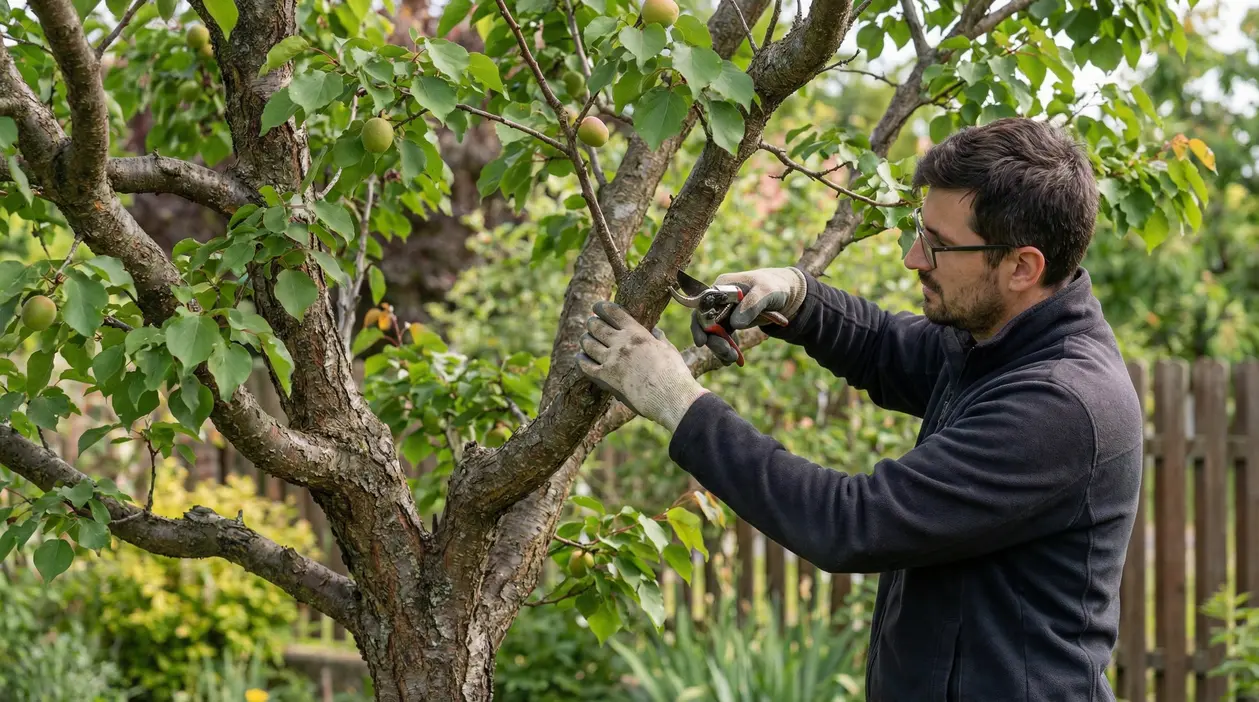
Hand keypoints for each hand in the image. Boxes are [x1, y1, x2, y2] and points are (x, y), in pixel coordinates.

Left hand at [576, 301, 708, 431]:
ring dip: (585, 339)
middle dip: (592, 323)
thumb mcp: (668, 349)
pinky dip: (581, 359)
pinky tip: (581, 357)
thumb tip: (655, 330)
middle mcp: (620, 343)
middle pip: (596, 326)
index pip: (613, 312)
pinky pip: (585, 365)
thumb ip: (659, 338)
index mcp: (636, 333)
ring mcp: (611, 360)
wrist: (669, 396)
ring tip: (586, 339)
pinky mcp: (605, 377)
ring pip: (588, 343)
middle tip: (592, 324)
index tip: (597, 307)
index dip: (601, 307)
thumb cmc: (674, 373)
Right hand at [692, 267, 806, 364]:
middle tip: (728, 354)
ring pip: (713, 333)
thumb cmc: (774, 287)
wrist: (785, 293)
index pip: (703, 306)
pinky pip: (723, 338)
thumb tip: (735, 324)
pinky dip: (727, 349)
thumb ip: (751, 305)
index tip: (702, 342)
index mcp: (722, 287)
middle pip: (706, 323)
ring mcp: (723, 312)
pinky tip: (735, 359)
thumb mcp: (766, 292)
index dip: (699, 324)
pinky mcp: (729, 322)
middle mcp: (718, 300)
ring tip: (733, 359)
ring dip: (720, 348)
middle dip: (714, 341)